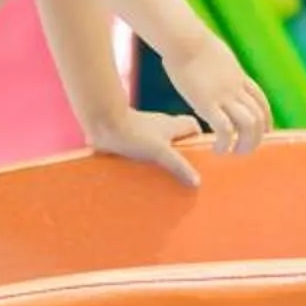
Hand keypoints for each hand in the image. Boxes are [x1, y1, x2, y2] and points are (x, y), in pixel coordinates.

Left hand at [87, 109, 203, 187]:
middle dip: (182, 151)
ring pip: (160, 143)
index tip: (203, 155)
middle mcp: (160, 126)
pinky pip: (143, 150)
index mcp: (172, 124)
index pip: (193, 126)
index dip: (199, 138)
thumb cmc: (133, 134)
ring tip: (166, 177)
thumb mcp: (160, 152)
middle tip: (185, 171)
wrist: (103, 123)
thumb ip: (179, 166)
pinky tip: (144, 175)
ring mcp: (144, 131)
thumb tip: (197, 182)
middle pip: (177, 136)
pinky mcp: (130, 139)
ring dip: (163, 156)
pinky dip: (146, 160)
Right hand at [163, 39, 270, 157]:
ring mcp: (224, 95)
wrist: (184, 38)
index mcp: (237, 76)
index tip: (265, 132)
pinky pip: (224, 129)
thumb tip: (210, 65)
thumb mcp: (212, 54)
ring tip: (233, 152)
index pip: (261, 101)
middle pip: (259, 117)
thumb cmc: (189, 41)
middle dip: (257, 137)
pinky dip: (225, 143)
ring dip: (245, 143)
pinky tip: (217, 149)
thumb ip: (217, 66)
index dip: (266, 119)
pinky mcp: (208, 103)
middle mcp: (236, 87)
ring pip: (248, 124)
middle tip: (245, 149)